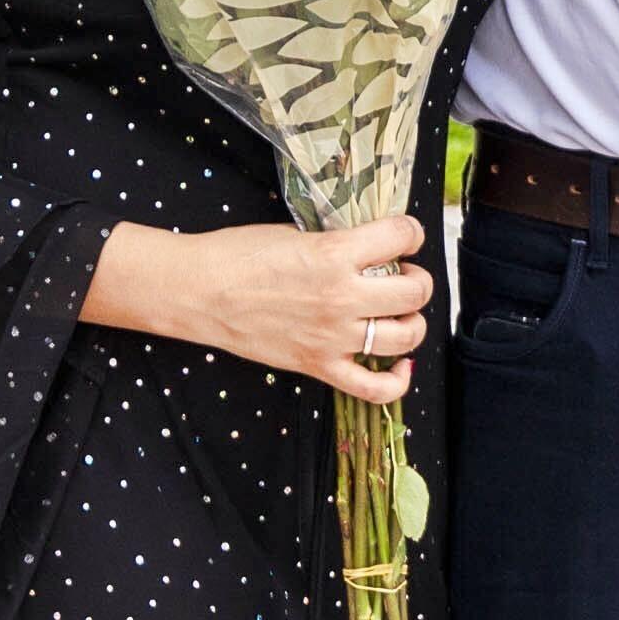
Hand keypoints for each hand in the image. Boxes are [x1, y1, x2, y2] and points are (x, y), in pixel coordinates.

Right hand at [92, 214, 434, 405]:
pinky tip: (400, 364)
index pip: (401, 236)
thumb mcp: (296, 233)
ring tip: (400, 311)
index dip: (411, 231)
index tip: (406, 235)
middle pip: (414, 291)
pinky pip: (374, 388)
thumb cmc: (240, 254)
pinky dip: (397, 381)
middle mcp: (342, 297)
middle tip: (404, 273)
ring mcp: (333, 337)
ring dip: (413, 322)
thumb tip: (370, 247)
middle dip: (418, 278)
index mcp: (336, 254)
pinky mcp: (319, 367)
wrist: (201, 291)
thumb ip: (337, 243)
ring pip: (406, 337)